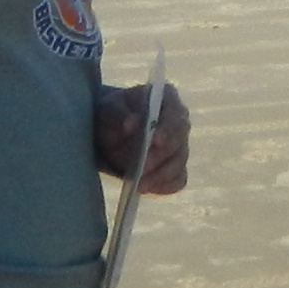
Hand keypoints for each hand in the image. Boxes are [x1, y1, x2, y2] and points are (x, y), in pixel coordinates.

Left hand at [92, 79, 189, 196]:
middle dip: (161, 157)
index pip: (175, 113)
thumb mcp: (108, 109)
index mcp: (167, 99)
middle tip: (143, 167)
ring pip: (179, 164)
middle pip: (180, 142)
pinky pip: (177, 180)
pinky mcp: (175, 168)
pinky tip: (147, 187)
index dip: (168, 128)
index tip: (155, 141)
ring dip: (161, 176)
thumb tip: (131, 123)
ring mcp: (179, 147)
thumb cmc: (111, 114)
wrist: (108, 131)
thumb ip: (119, 113)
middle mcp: (179, 122)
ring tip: (140, 185)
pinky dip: (163, 186)